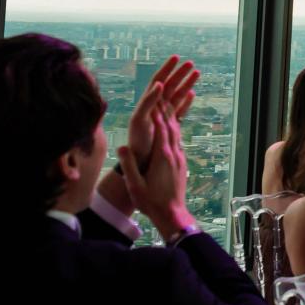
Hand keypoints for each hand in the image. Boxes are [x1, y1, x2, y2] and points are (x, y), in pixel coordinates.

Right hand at [118, 105, 190, 238]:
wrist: (172, 214)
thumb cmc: (151, 202)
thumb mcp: (136, 185)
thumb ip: (130, 166)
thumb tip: (122, 146)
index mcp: (162, 157)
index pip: (160, 128)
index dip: (156, 112)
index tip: (153, 96)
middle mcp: (173, 154)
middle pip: (171, 126)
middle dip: (166, 108)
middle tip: (163, 91)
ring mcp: (179, 158)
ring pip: (177, 132)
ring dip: (172, 117)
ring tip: (168, 103)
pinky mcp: (182, 163)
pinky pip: (178, 140)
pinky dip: (175, 129)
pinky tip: (172, 127)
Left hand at [125, 57, 198, 170]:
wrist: (140, 160)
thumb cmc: (138, 141)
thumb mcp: (140, 120)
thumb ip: (148, 102)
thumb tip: (160, 84)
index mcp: (147, 103)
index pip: (158, 81)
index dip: (167, 69)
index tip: (176, 58)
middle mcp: (156, 106)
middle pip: (170, 85)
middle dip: (180, 73)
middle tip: (191, 63)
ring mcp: (164, 115)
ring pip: (177, 95)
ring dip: (187, 84)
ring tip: (197, 73)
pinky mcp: (170, 124)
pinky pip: (180, 109)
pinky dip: (186, 101)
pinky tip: (192, 94)